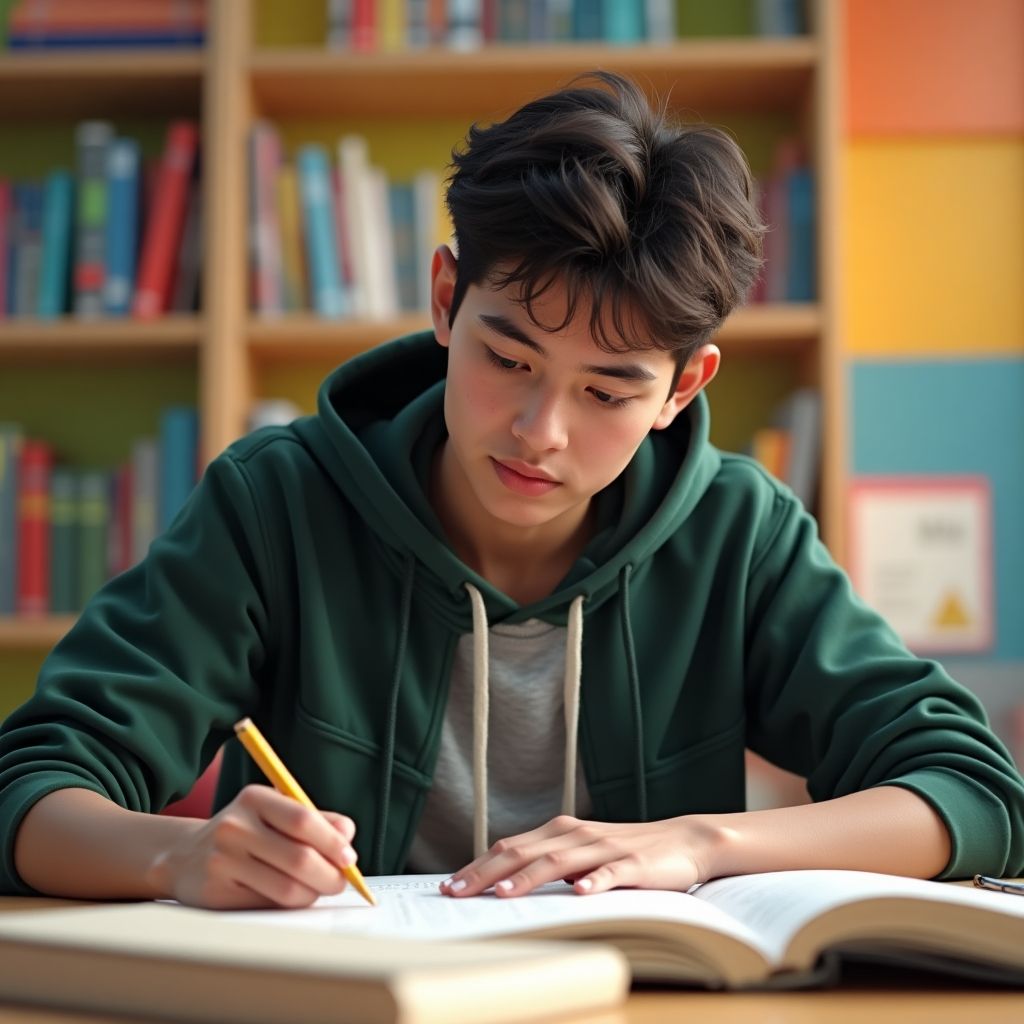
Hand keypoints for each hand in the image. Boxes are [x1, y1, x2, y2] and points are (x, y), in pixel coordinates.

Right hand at [149, 784, 357, 908]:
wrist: (185, 856)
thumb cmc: (245, 833)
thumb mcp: (275, 813)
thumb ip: (316, 820)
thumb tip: (347, 835)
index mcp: (254, 799)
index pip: (302, 820)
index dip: (332, 842)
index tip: (349, 858)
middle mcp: (235, 826)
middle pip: (299, 858)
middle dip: (330, 875)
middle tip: (340, 883)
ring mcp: (222, 861)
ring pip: (287, 888)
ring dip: (312, 894)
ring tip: (316, 889)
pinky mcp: (216, 894)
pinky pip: (267, 906)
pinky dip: (289, 905)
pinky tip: (290, 897)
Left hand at [440, 814, 716, 898]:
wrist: (684, 840)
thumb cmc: (626, 851)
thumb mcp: (581, 853)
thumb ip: (548, 862)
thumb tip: (504, 880)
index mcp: (560, 831)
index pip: (510, 848)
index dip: (477, 866)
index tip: (448, 887)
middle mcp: (576, 835)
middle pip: (524, 852)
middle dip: (487, 873)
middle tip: (456, 893)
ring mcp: (604, 848)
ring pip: (559, 861)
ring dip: (530, 876)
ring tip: (504, 893)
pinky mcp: (634, 864)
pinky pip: (611, 873)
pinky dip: (594, 881)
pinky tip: (581, 893)